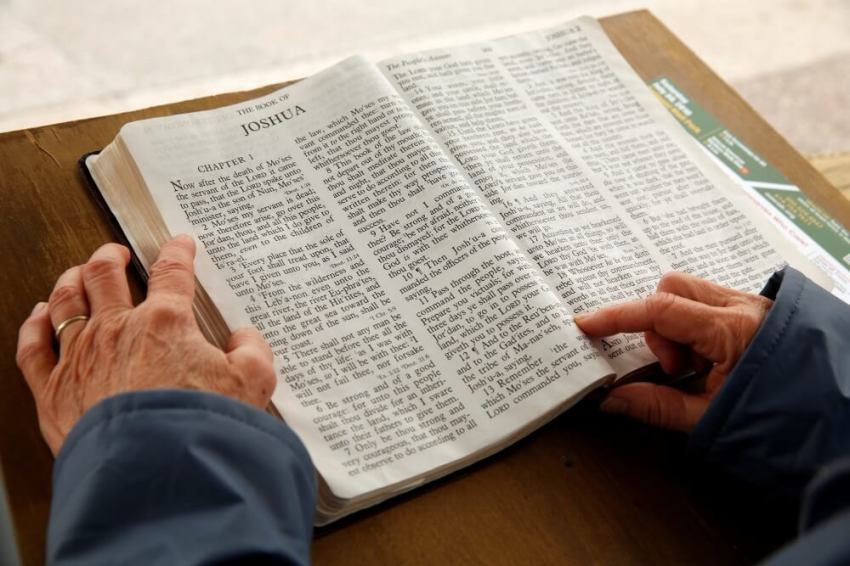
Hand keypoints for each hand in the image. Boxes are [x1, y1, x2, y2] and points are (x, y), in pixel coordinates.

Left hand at [16, 235, 275, 454]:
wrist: (153, 468)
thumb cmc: (199, 426)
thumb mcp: (252, 383)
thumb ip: (253, 352)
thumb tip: (246, 338)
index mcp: (165, 322)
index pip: (171, 272)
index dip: (178, 252)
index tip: (180, 245)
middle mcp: (117, 329)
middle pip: (103, 274)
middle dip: (110, 257)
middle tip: (115, 253)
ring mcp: (80, 356)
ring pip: (64, 302)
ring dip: (70, 280)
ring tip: (75, 274)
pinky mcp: (53, 389)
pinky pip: (33, 347)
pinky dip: (34, 325)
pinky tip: (37, 318)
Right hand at [575, 272, 772, 431]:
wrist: (838, 424)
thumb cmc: (781, 420)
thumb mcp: (710, 418)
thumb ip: (656, 406)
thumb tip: (610, 399)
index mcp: (731, 330)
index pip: (659, 310)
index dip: (616, 316)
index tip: (586, 324)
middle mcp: (743, 306)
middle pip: (672, 288)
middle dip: (657, 324)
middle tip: (674, 367)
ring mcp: (752, 305)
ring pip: (690, 293)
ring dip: (677, 327)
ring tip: (695, 368)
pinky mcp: (756, 312)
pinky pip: (708, 304)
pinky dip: (695, 328)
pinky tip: (710, 362)